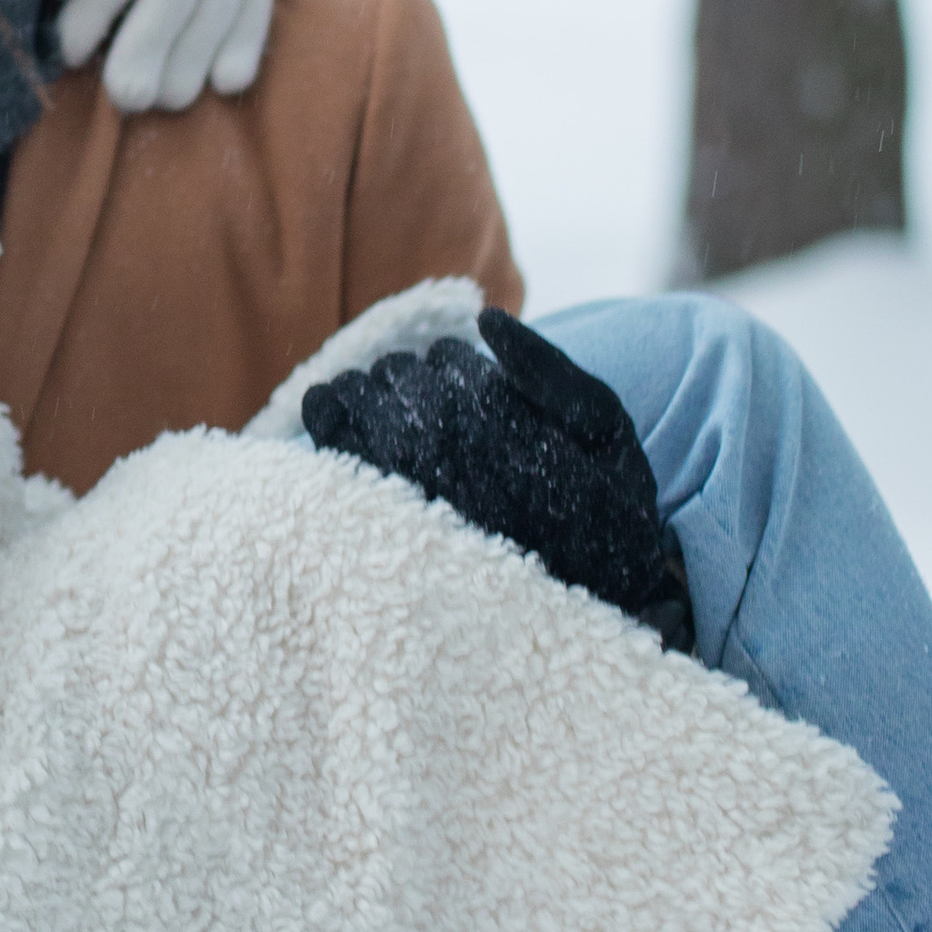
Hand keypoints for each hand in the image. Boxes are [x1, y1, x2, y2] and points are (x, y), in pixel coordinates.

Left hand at [300, 307, 694, 649]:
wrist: (584, 613)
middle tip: (440, 421)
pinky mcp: (364, 511)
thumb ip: (551, 369)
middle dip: (417, 386)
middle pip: (400, 374)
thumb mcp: (606, 431)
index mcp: (499, 415)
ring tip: (404, 434)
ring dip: (375, 402)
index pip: (449, 359)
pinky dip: (331, 418)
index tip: (475, 400)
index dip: (459, 374)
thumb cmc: (603, 513)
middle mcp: (443, 443)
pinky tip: (354, 430)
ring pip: (359, 393)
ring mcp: (397, 479)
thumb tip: (487, 318)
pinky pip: (325, 433)